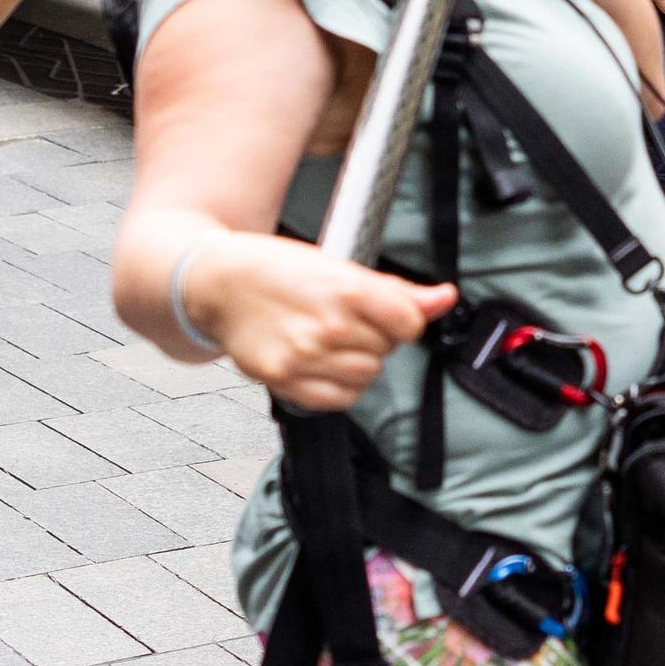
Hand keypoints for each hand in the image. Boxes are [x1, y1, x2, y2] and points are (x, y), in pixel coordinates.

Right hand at [198, 239, 453, 413]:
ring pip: (366, 376)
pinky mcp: (284, 380)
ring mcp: (304, 355)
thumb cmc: (277, 269)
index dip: (401, 319)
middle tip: (342, 320)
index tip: (383, 313)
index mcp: (345, 289)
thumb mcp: (339, 266)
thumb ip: (398, 290)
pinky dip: (337, 385)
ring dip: (356, 362)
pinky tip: (320, 362)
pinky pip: (338, 399)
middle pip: (387, 350)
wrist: (219, 283)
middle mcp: (327, 325)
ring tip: (329, 340)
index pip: (409, 323)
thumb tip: (445, 298)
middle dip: (373, 337)